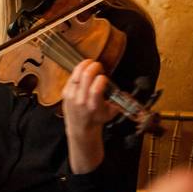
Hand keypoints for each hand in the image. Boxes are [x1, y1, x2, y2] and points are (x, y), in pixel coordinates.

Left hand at [62, 59, 119, 173]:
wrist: (81, 127)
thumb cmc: (96, 119)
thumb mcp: (111, 113)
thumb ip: (119, 102)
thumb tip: (127, 94)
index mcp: (94, 105)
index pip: (96, 88)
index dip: (102, 78)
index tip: (104, 77)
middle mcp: (81, 100)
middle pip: (86, 76)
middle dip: (94, 67)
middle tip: (98, 66)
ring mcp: (72, 96)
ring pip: (77, 74)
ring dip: (85, 65)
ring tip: (90, 64)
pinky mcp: (66, 93)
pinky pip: (71, 77)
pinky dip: (77, 71)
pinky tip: (82, 70)